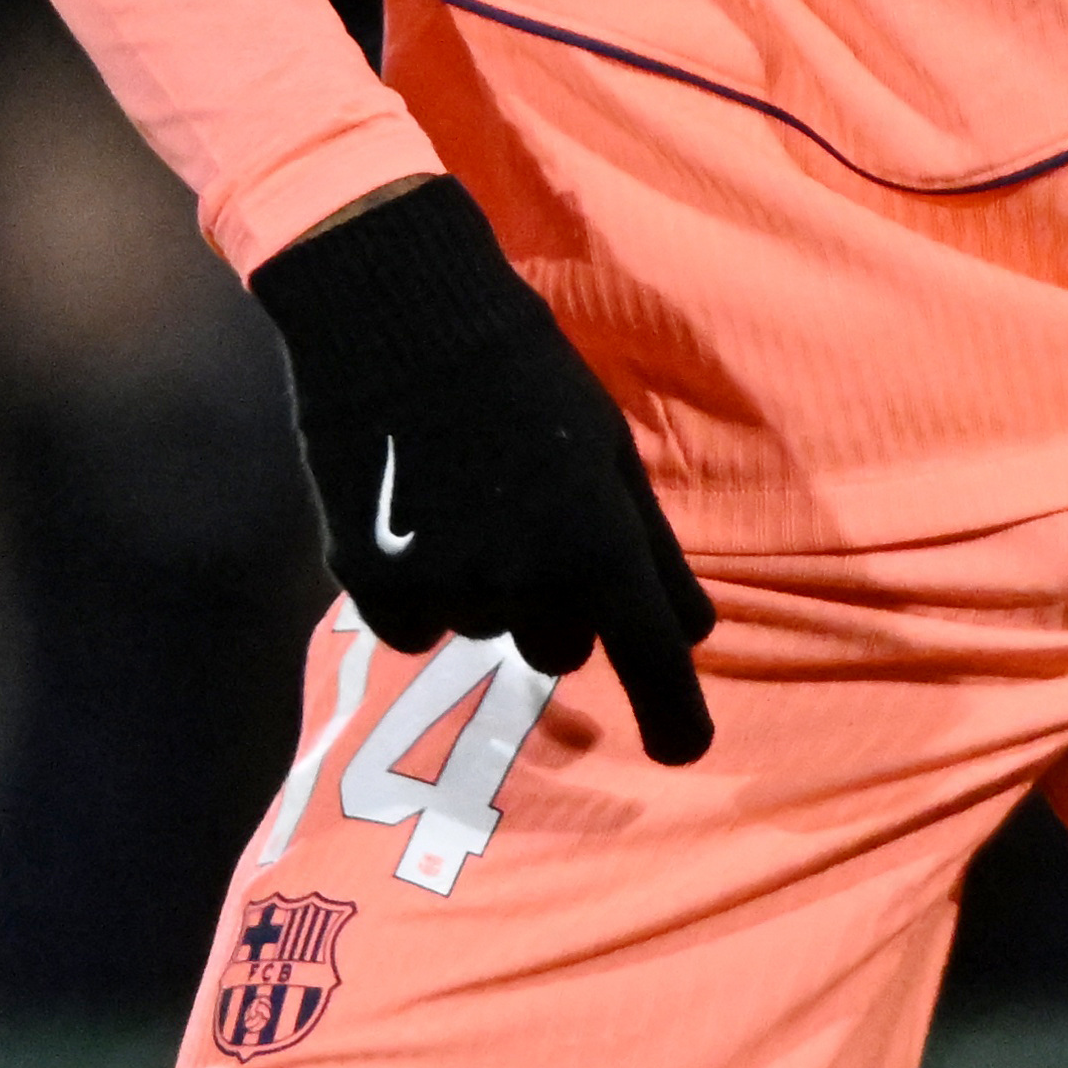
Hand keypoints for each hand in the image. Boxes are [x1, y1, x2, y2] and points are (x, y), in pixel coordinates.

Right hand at [248, 177, 716, 763]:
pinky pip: (414, 627)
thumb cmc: (523, 372)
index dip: (675, 715)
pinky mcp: (372, 583)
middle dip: (560, 606)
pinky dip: (421, 591)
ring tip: (466, 498)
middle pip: (561, 649)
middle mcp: (526, 579)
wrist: (395, 315)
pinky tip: (415, 516)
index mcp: (597, 539)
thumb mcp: (608, 447)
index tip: (684, 752)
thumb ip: (651, 546)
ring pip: (485, 631)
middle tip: (536, 527)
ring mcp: (446, 585)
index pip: (650, 657)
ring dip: (487, 588)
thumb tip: (695, 632)